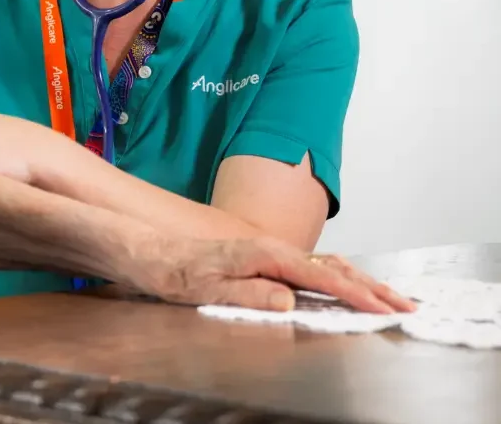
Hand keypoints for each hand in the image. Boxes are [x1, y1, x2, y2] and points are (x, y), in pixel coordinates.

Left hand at [132, 234, 416, 313]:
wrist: (153, 252)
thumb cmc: (176, 271)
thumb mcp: (208, 288)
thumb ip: (249, 294)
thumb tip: (287, 301)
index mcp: (263, 255)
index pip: (319, 277)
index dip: (353, 294)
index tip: (381, 308)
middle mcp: (272, 249)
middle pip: (333, 267)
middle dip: (372, 287)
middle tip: (406, 305)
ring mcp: (273, 253)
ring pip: (329, 265)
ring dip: (364, 281)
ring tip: (393, 297)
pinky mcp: (269, 260)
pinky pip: (315, 267)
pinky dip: (343, 277)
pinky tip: (354, 286)